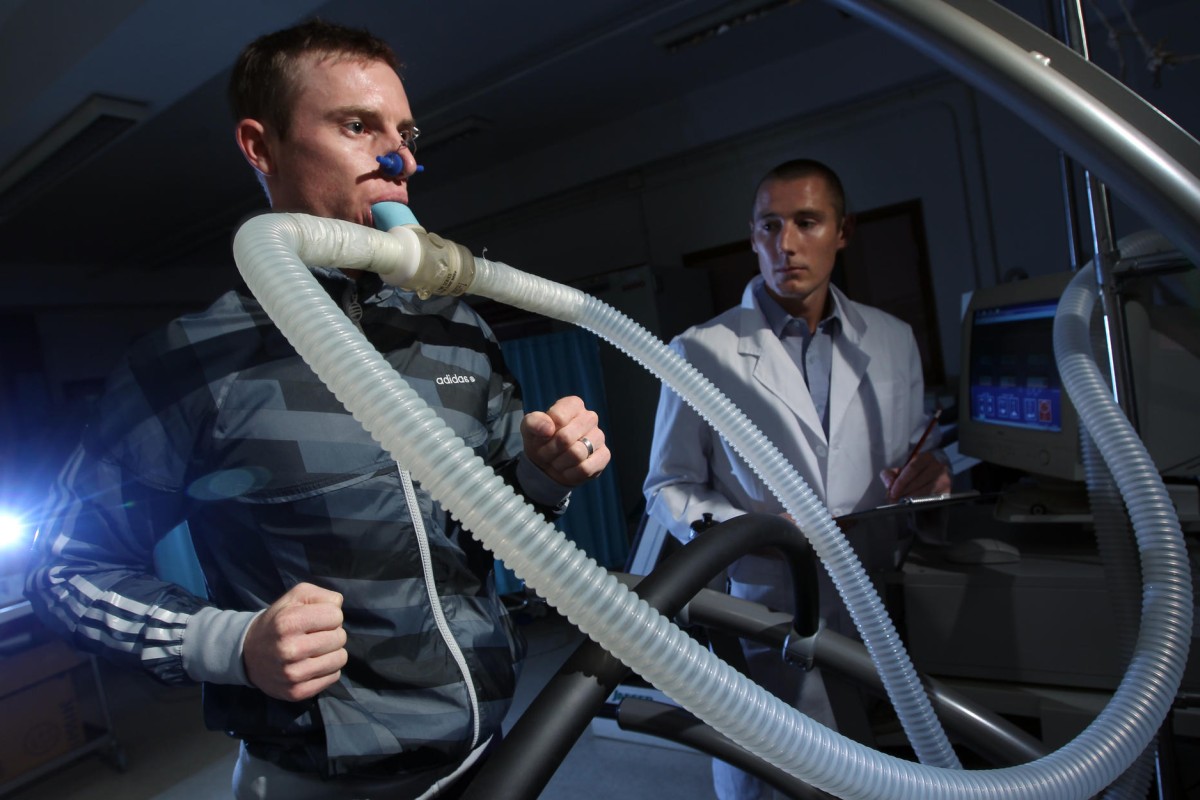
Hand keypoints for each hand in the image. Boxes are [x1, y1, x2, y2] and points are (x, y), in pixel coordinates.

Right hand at [242, 582, 347, 701]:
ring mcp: (293, 674)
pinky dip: (328, 669)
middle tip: (316, 635)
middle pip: (340, 638)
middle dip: (332, 633)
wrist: (248, 654)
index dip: (330, 615)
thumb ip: (321, 595)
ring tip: (316, 650)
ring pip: (340, 659)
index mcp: (288, 622)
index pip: (336, 615)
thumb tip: (339, 606)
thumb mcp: (294, 598)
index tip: (317, 620)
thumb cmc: (278, 621)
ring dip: (332, 652)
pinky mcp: (297, 692)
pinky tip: (313, 664)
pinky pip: (333, 677)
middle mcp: (290, 649)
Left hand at [520, 395, 609, 485]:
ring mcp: (599, 436)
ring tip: (557, 461)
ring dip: (560, 463)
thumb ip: (534, 422)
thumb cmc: (540, 440)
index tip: (543, 436)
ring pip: (576, 454)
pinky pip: (586, 468)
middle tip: (547, 453)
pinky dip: (571, 473)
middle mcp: (590, 417)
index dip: (545, 432)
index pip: (558, 417)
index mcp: (573, 405)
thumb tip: (549, 428)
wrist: (547, 465)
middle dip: (550, 450)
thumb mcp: (529, 428)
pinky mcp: (604, 455)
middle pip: (566, 438)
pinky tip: (568, 470)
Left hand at [879, 451, 951, 501]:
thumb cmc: (918, 470)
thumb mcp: (904, 468)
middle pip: (917, 483)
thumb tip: (888, 484)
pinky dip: (918, 504)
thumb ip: (891, 473)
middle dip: (902, 493)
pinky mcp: (947, 492)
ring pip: (923, 493)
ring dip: (909, 500)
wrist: (939, 471)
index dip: (900, 482)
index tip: (892, 492)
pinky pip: (930, 500)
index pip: (912, 469)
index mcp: (927, 457)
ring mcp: (945, 480)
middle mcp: (939, 467)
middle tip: (893, 500)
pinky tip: (911, 505)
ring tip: (900, 503)